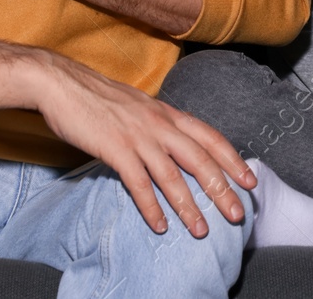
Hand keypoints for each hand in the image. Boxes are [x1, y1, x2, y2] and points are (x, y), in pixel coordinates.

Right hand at [34, 53, 253, 235]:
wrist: (63, 83)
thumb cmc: (99, 97)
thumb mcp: (140, 106)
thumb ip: (159, 124)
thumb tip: (175, 144)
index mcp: (167, 113)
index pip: (210, 137)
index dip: (233, 160)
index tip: (249, 180)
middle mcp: (159, 124)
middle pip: (200, 160)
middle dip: (222, 189)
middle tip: (237, 214)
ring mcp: (138, 136)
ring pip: (172, 176)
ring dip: (189, 206)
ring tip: (201, 230)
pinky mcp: (115, 149)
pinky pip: (139, 184)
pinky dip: (151, 207)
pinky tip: (160, 225)